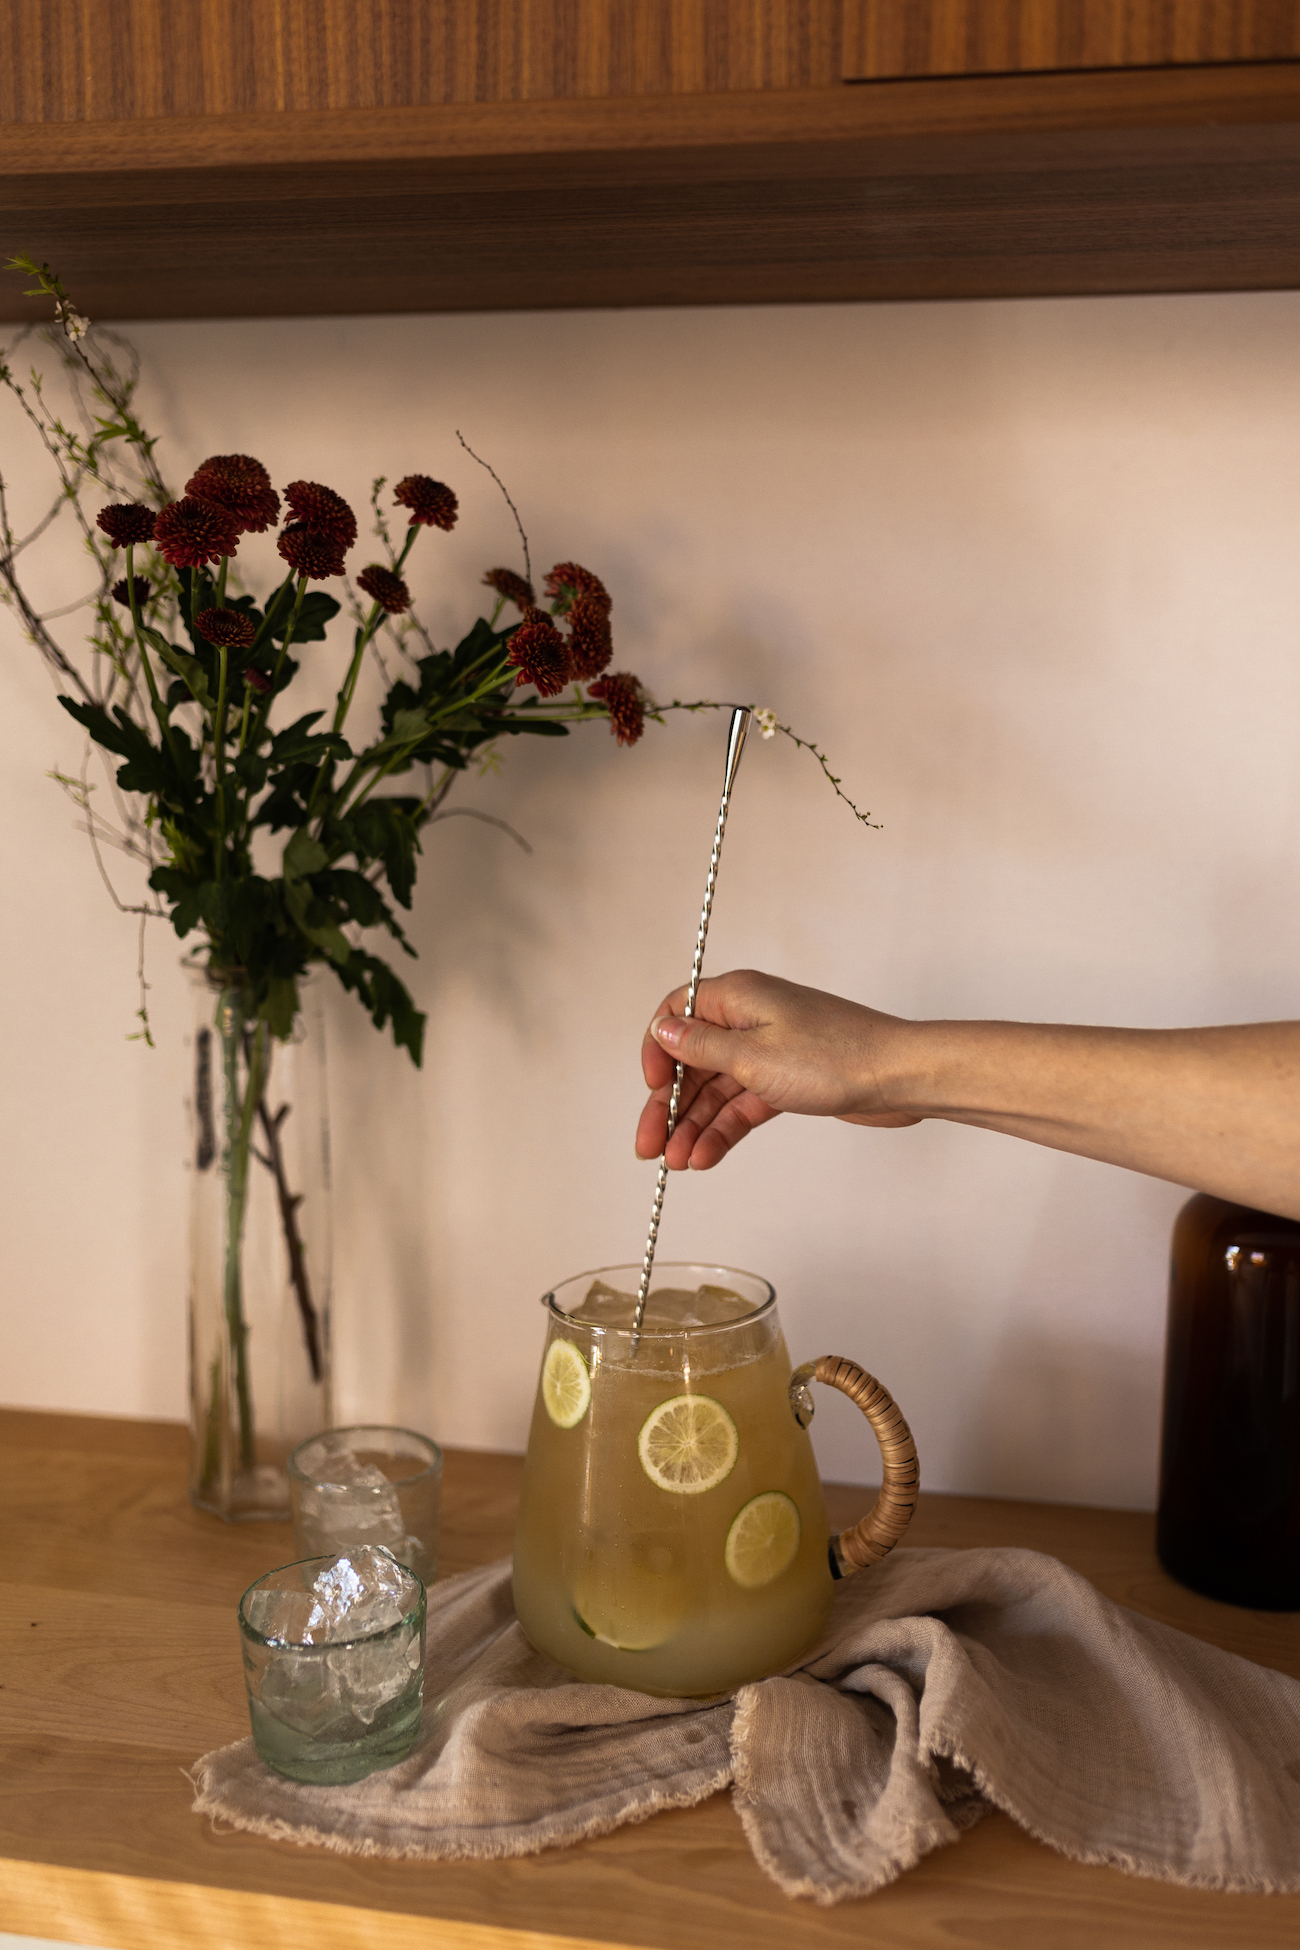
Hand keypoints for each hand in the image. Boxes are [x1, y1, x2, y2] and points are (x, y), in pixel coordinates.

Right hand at [636, 969, 920, 1170]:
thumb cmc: (835, 1055)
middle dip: (668, 1104)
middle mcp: (749, 1019)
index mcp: (738, 996)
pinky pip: (743, 1104)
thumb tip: (663, 1030)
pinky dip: (724, 1128)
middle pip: (692, 1061)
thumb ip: (701, 1047)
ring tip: (679, 1161)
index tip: (649, 1087)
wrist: (898, 1077)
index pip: (677, 1014)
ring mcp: (769, 1050)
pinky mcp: (787, 1079)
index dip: (656, 1050)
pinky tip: (707, 1154)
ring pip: (716, 1089)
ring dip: (694, 1125)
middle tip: (650, 1145)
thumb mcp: (752, 1055)